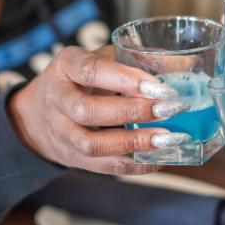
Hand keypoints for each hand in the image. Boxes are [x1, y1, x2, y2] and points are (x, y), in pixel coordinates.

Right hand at [8, 46, 189, 174]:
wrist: (41, 114)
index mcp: (65, 66)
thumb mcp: (103, 58)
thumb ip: (138, 60)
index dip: (124, 79)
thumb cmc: (84, 79)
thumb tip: (184, 67)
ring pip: (92, 144)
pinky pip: (104, 167)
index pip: (90, 71)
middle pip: (87, 111)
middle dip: (132, 112)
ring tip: (170, 138)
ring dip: (134, 143)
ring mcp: (62, 133)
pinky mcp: (73, 159)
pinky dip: (135, 165)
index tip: (157, 85)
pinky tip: (161, 157)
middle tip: (169, 109)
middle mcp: (58, 100)